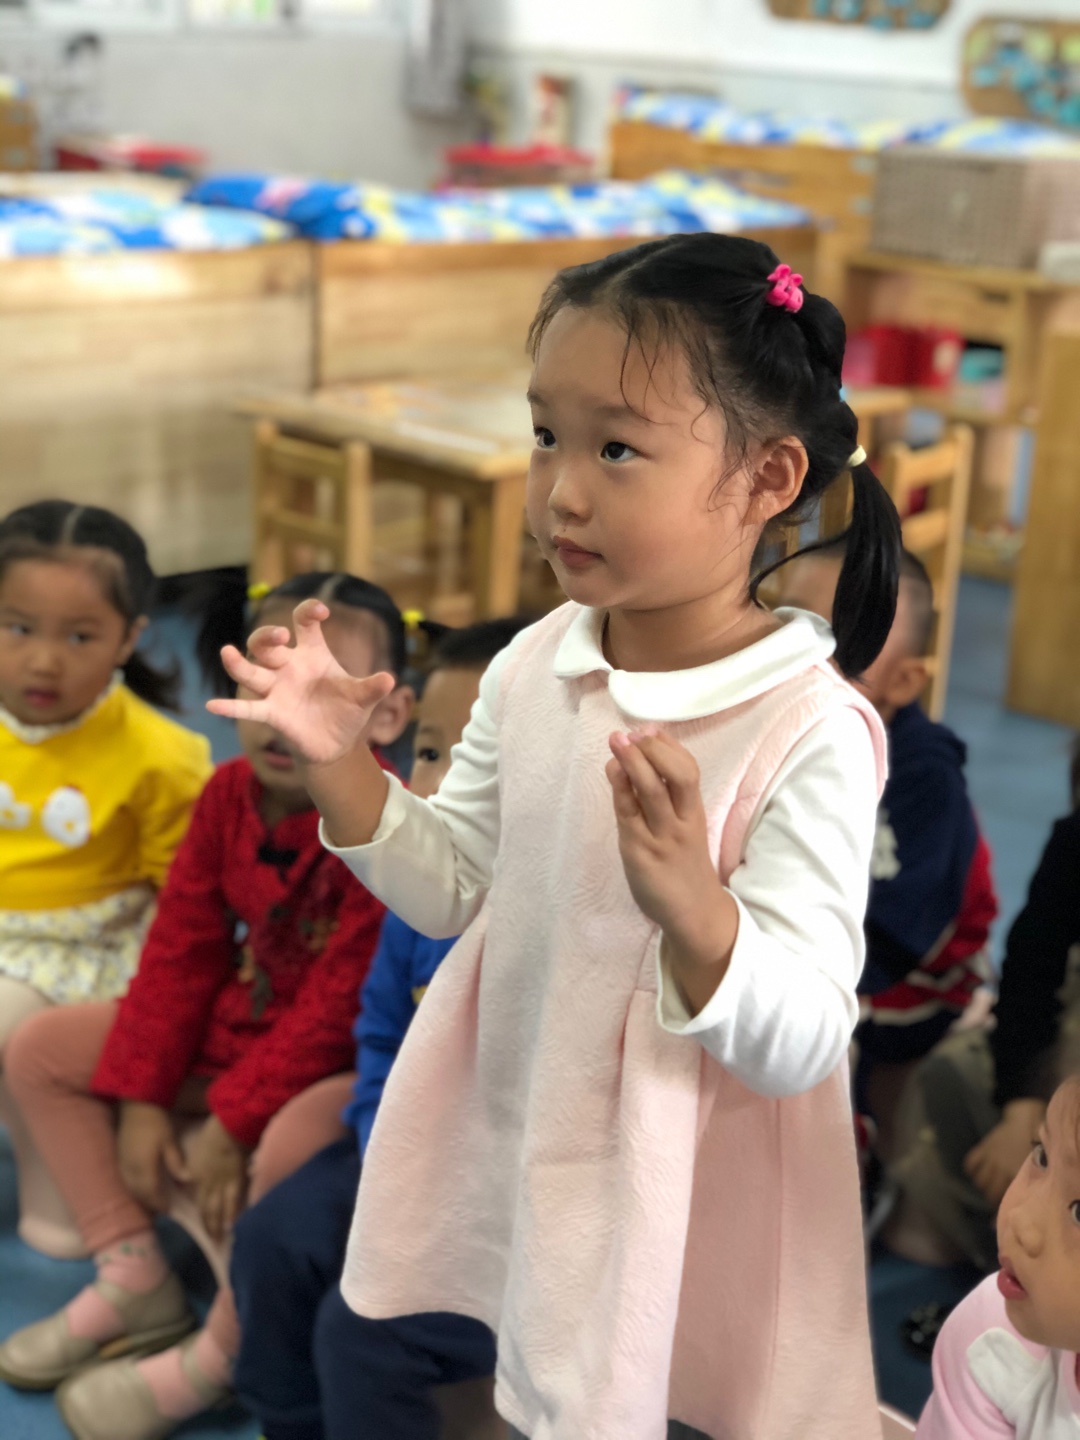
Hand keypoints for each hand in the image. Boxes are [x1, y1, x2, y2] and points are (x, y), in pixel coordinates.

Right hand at [117, 1102, 189, 1213]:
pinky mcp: (119, 1159)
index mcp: (143, 1167)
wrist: (137, 1106)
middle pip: (139, 1195)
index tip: (169, 1211)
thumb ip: (175, 1163)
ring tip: (154, 1202)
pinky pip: (125, 1181)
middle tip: (163, 1209)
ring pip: (130, 1190)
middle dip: (150, 1205)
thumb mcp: (169, 1141)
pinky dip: (134, 1189)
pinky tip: (142, 1188)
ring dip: (141, 1198)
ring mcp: (122, 1165)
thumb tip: (186, 1181)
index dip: (159, 1204)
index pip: (151, 1193)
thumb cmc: (156, 1122)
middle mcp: (129, 1170)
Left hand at [186, 1115, 249, 1240]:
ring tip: (224, 1239)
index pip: (195, 1200)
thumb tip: (189, 1183)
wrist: (233, 1124)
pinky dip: (235, 1212)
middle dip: (210, 1227)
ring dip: (222, 1225)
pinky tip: (236, 1222)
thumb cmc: (212, 1134)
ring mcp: (225, 1183)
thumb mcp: (196, 1152)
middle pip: (208, 1209)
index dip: (197, 1214)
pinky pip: (237, 1200)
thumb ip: (193, 1170)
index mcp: (196, 1175)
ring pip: (222, 1209)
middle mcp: (209, 1184)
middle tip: (213, 1243)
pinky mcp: (240, 1179)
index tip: (198, 1226)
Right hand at [207, 599, 395, 765]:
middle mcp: (289, 667)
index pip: (304, 623)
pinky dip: (230, 708)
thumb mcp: (363, 698)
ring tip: (227, 653)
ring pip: (250, 671)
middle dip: (268, 635)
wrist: (337, 744)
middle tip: (279, 635)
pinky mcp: (271, 713)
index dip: (308, 612)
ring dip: (238, 663)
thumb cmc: (347, 711)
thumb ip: (372, 688)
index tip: (320, 612)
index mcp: (312, 654)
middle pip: (267, 643)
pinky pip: (247, 709)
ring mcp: (276, 689)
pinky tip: (211, 706)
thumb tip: (390, 680)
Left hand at [606, 728, 736, 1012]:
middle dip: (654, 749)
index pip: (689, 770)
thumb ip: (668, 800)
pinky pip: (629, 815)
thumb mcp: (685, 828)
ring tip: (617, 741)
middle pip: (678, 776)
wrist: (693, 913)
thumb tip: (644, 761)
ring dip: (633, 762)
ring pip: (652, 792)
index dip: (670, 746)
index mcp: (695, 813)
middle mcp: (682, 822)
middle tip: (632, 733)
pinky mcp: (639, 852)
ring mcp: (661, 837)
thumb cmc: (684, 866)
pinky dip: (620, 789)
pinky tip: (611, 772)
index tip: (650, 729)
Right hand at [964, 1100, 1045, 1205]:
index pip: (1005, 1195)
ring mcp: (991, 1157)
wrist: (1023, 1119)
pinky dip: (972, 1169)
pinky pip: (970, 1164)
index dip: (1001, 1206)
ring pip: (979, 1180)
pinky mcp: (983, 1147)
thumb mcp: (1032, 1164)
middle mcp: (1002, 1166)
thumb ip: (1025, 1181)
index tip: (1002, 1212)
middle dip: (991, 1197)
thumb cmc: (1032, 1146)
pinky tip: (978, 1170)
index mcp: (1016, 1171)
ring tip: (988, 1185)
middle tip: (995, 1198)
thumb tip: (1021, 1201)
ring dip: (982, 1185)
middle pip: (989, 1191)